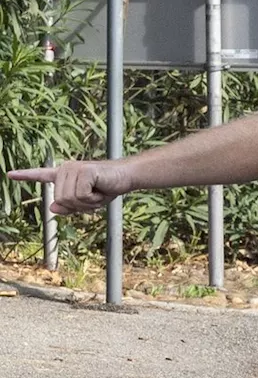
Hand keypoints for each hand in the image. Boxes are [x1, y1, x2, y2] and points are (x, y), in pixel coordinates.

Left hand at [6, 161, 132, 214]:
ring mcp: (73, 168)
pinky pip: (80, 196)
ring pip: (69, 199)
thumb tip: (53, 209)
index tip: (10, 175)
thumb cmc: (107, 188)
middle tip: (94, 196)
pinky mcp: (83, 171)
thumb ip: (69, 207)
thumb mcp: (87, 202)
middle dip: (80, 205)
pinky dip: (92, 198)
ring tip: (98, 192)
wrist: (126, 177)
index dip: (25, 176)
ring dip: (87, 203)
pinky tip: (100, 189)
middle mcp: (65, 169)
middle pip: (61, 200)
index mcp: (64, 175)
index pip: (41, 175)